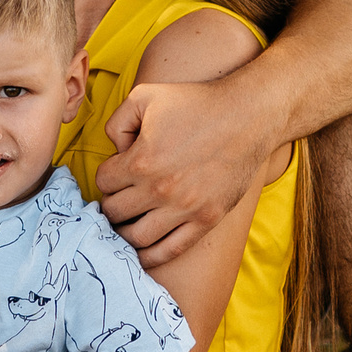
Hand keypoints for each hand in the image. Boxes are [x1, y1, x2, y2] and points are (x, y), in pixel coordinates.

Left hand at [93, 77, 272, 267]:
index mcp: (142, 160)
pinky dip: (150, 256)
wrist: (248, 116)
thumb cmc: (196, 103)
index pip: (103, 183)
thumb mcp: (145, 95)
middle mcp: (161, 189)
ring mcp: (185, 208)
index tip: (118, 171)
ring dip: (124, 230)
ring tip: (127, 221)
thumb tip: (114, 152)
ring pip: (135, 237)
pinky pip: (170, 250)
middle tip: (120, 197)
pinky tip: (141, 251)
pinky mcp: (206, 219)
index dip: (107, 175)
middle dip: (112, 203)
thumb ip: (117, 122)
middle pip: (114, 212)